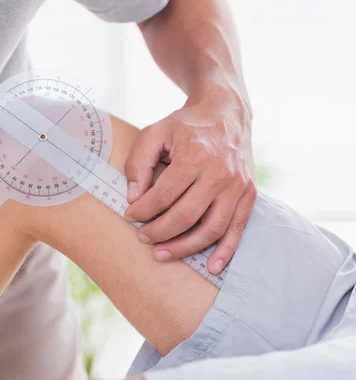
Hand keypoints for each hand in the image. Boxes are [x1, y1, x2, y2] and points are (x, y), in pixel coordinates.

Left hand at [124, 91, 256, 273]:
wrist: (227, 112)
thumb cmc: (186, 125)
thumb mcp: (155, 133)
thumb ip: (138, 163)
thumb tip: (134, 197)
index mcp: (195, 156)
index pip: (163, 196)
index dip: (142, 212)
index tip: (130, 215)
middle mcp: (220, 173)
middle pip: (186, 217)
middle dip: (159, 233)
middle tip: (142, 237)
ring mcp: (238, 186)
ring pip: (211, 229)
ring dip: (184, 247)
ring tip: (161, 254)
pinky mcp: (249, 194)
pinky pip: (237, 229)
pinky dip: (225, 251)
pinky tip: (211, 267)